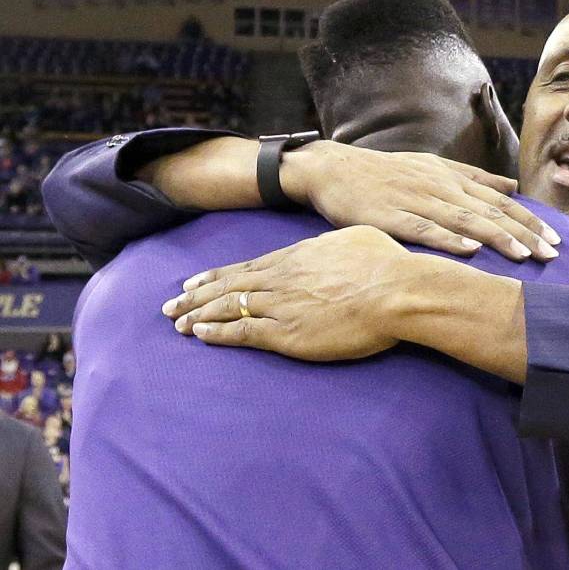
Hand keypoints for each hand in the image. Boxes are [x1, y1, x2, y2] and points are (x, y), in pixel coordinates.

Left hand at [161, 226, 412, 360]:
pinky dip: (218, 332)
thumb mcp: (356, 239)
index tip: (195, 280)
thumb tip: (328, 249)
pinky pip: (243, 332)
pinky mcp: (288, 333)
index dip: (217, 275)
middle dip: (196, 294)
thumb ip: (332, 246)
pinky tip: (200, 333)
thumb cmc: (386, 264)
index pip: (247, 267)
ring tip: (176, 321)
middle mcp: (281, 278)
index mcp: (296, 256)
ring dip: (198, 313)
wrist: (396, 290)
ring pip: (228, 307)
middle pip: (229, 286)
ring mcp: (282, 305)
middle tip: (170, 304)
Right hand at [283, 142, 559, 261]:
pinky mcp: (390, 215)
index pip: (500, 200)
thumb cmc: (384, 173)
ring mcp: (416, 199)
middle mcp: (440, 187)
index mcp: (451, 177)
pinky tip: (470, 250)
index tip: (555, 241)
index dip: (529, 220)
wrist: (333, 169)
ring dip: (497, 238)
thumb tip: (513, 185)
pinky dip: (449, 238)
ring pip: (464, 220)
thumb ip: (474, 178)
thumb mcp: (433, 167)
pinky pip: (424, 228)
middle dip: (524, 233)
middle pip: (490, 211)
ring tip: (523, 256)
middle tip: (552, 254)